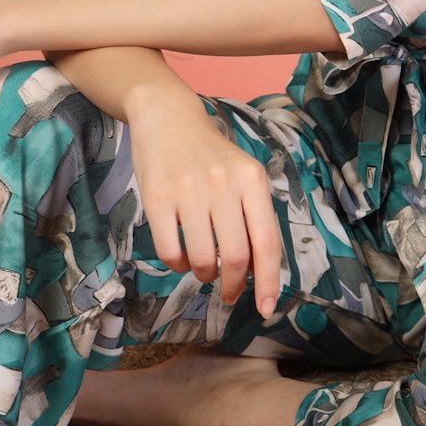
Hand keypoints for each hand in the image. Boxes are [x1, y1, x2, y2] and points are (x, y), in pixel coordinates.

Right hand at [126, 92, 282, 319]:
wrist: (167, 116)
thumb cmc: (211, 154)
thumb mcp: (242, 175)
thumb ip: (253, 216)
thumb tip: (258, 271)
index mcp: (252, 180)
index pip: (267, 242)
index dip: (268, 281)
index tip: (265, 308)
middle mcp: (224, 185)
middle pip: (236, 257)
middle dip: (233, 285)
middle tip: (228, 292)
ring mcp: (189, 191)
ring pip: (203, 259)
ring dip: (204, 274)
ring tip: (203, 267)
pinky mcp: (157, 198)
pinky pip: (171, 252)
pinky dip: (178, 265)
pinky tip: (182, 255)